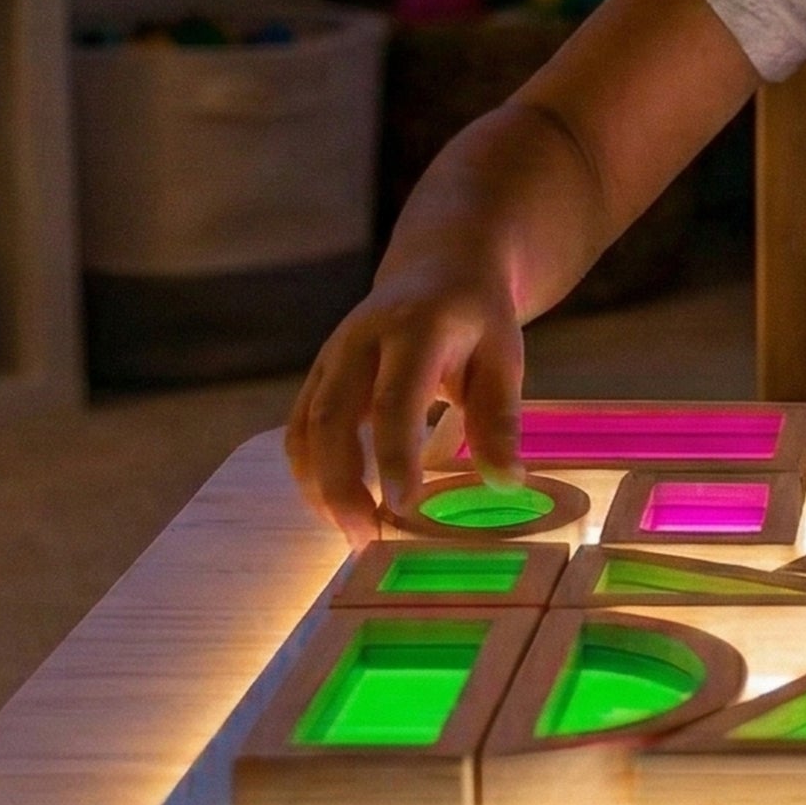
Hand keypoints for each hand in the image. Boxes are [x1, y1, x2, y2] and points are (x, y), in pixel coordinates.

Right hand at [283, 254, 526, 548]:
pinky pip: (299, 430)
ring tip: (354, 534)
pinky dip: (311, 475)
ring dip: (320, 488)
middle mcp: (360, 340)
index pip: (395, 399)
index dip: (395, 456)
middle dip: (341, 485)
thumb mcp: (504, 355)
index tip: (403, 508)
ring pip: (304, 429)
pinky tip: (339, 508)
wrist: (439, 265)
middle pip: (331, 418)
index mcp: (415, 329)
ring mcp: (331, 356)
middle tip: (367, 539)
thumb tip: (506, 482)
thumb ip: (500, 417)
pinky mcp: (318, 375)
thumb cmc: (477, 317)